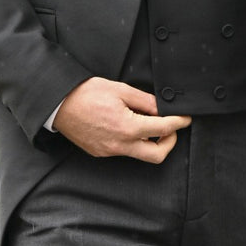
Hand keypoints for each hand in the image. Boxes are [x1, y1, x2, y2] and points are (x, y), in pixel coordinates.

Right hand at [53, 77, 191, 162]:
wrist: (59, 104)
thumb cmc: (86, 93)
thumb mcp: (120, 89)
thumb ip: (145, 101)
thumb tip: (162, 107)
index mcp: (127, 127)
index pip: (163, 129)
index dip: (179, 123)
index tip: (186, 118)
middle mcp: (120, 145)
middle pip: (157, 156)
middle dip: (170, 143)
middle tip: (170, 128)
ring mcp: (109, 151)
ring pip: (139, 154)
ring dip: (150, 142)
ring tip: (147, 123)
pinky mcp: (100, 152)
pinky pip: (124, 151)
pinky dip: (132, 141)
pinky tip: (128, 126)